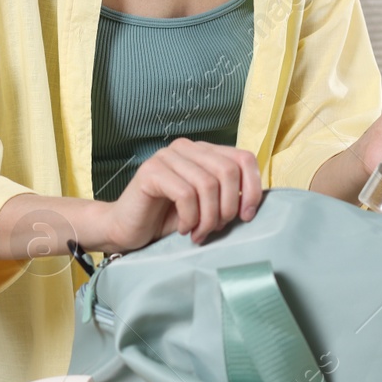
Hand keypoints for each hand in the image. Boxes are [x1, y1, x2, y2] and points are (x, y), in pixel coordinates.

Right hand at [98, 138, 262, 252]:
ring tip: (199, 234)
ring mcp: (167, 156)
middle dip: (228, 207)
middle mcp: (187, 147)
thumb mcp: (207, 206)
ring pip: (208, 184)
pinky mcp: (151, 171)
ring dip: (208, 217)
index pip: (244, 158)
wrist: (127, 230)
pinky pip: (185, 194)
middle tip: (216, 229)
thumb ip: (227, 195)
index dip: (252, 188)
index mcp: (204, 151)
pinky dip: (190, 218)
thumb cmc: (169, 219)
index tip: (246, 216)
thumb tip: (254, 200)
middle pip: (228, 170)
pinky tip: (185, 229)